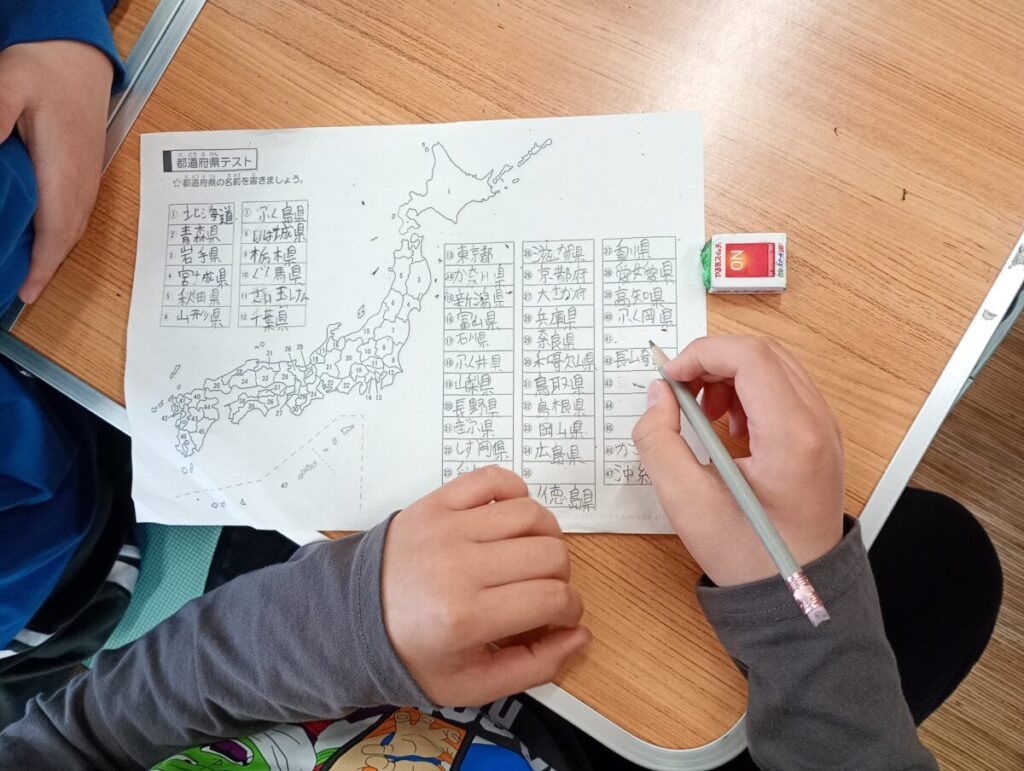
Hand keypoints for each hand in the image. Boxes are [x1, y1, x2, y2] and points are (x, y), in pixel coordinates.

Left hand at [0, 40, 112, 302]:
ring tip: (32, 275)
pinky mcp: (86, 174)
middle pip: (67, 236)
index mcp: (64, 168)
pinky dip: (60, 236)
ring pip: (73, 229)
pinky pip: (75, 215)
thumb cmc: (46, 69)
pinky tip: (45, 240)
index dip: (41, 264)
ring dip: (54, 254)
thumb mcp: (8, 84)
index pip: (55, 228)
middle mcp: (82, 181)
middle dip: (46, 268)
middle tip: (23, 292)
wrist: (79, 59)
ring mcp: (88, 179)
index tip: (26, 291)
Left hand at [381, 466, 589, 704]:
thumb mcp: (471, 684)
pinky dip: (515, 492)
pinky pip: (495, 478)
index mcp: (466, 617)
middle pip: (550, 554)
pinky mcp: (437, 502)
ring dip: (546, 536)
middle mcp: (458, 566)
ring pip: (531, 513)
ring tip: (531, 557)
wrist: (353, 618)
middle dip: (561, 577)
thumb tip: (580, 635)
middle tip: (544, 591)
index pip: (553, 598)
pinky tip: (511, 521)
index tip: (562, 615)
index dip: (571, 609)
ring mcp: (447, 527)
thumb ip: (534, 666)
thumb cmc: (413, 652)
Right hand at [633, 336, 843, 585]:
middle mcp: (817, 423)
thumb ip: (659, 440)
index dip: (701, 355)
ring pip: (774, 367)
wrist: (794, 594)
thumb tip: (658, 396)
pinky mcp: (819, 438)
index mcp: (792, 434)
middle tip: (679, 392)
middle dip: (712, 362)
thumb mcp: (686, 501)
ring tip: (703, 412)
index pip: (749, 357)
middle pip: (764, 353)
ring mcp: (824, 429)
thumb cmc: (747, 556)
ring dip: (730, 376)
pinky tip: (728, 426)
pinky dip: (749, 392)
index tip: (667, 378)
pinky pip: (783, 390)